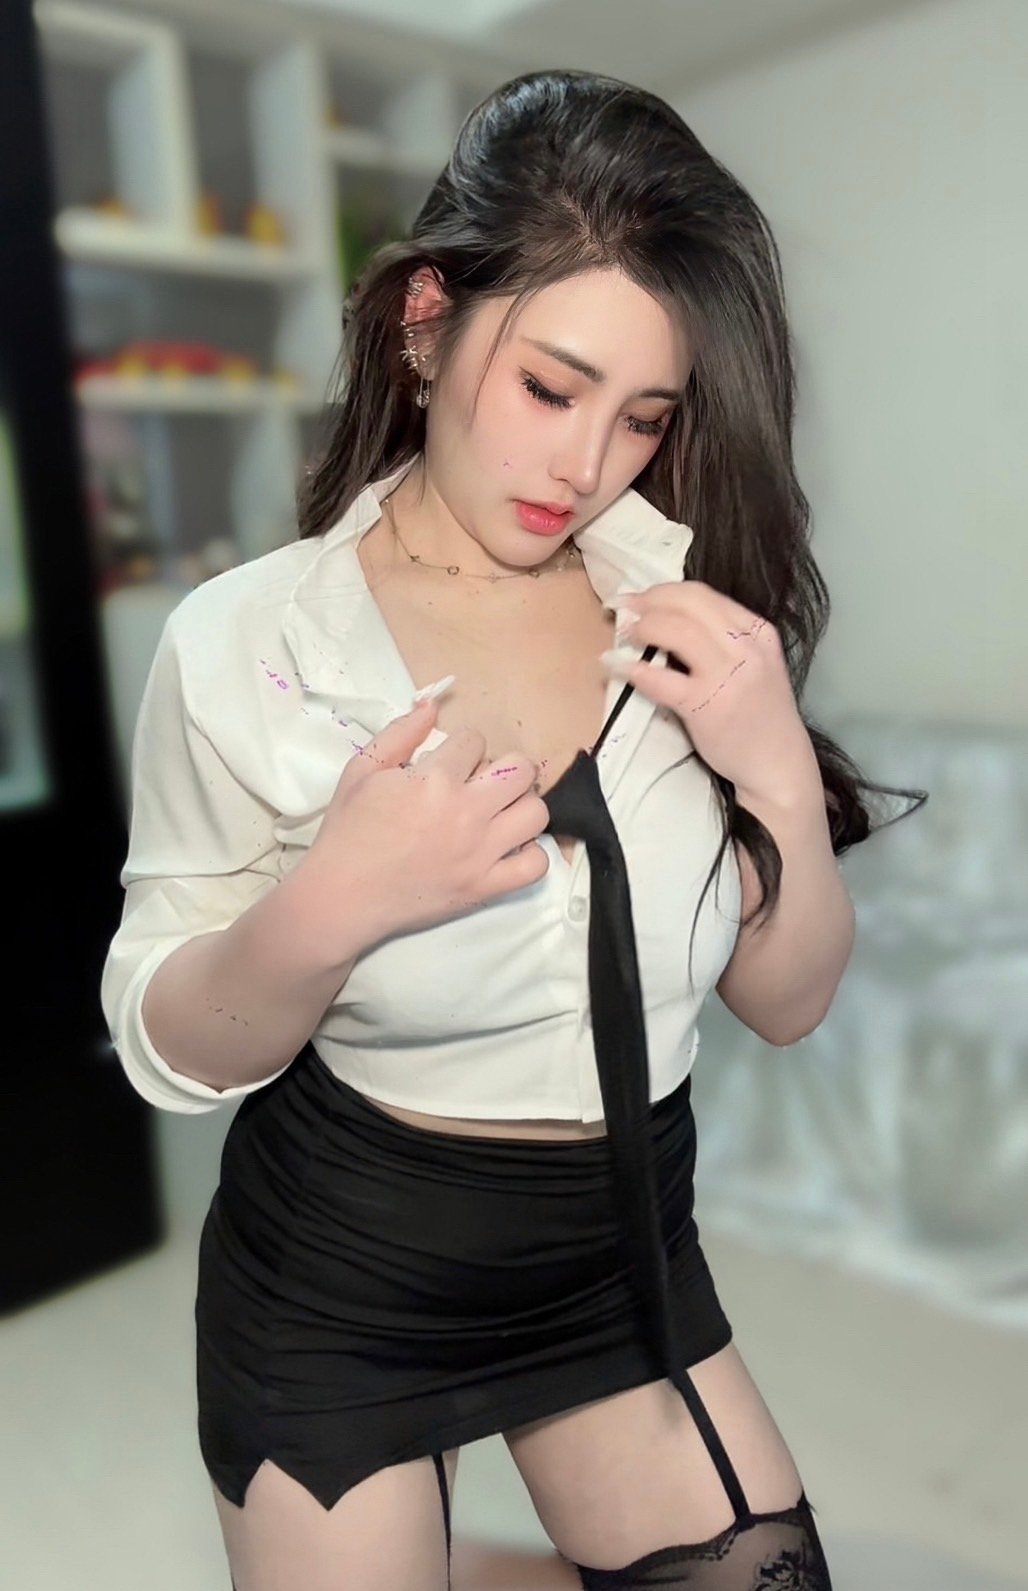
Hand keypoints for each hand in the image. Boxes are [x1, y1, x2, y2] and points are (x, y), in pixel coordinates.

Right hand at [297, 696, 550, 949]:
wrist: (342, 895)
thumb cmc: (348, 831)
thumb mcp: (362, 770)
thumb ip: (400, 733)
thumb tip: (432, 706)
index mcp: (435, 779)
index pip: (475, 740)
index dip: (462, 745)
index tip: (449, 762)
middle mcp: (466, 812)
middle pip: (520, 770)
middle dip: (504, 767)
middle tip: (484, 782)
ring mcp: (480, 852)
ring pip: (536, 813)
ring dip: (521, 806)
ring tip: (499, 812)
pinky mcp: (485, 887)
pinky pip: (535, 866)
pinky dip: (530, 855)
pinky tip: (507, 848)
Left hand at [603, 581, 817, 802]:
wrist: (779, 765)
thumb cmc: (761, 716)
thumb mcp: (755, 665)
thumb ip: (723, 641)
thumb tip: (669, 622)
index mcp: (759, 631)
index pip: (704, 595)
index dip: (664, 591)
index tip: (640, 597)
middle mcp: (746, 646)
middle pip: (688, 603)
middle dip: (648, 601)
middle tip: (622, 608)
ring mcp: (727, 675)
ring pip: (676, 630)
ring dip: (642, 628)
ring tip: (623, 636)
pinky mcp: (706, 706)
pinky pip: (660, 679)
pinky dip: (632, 668)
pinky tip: (615, 665)